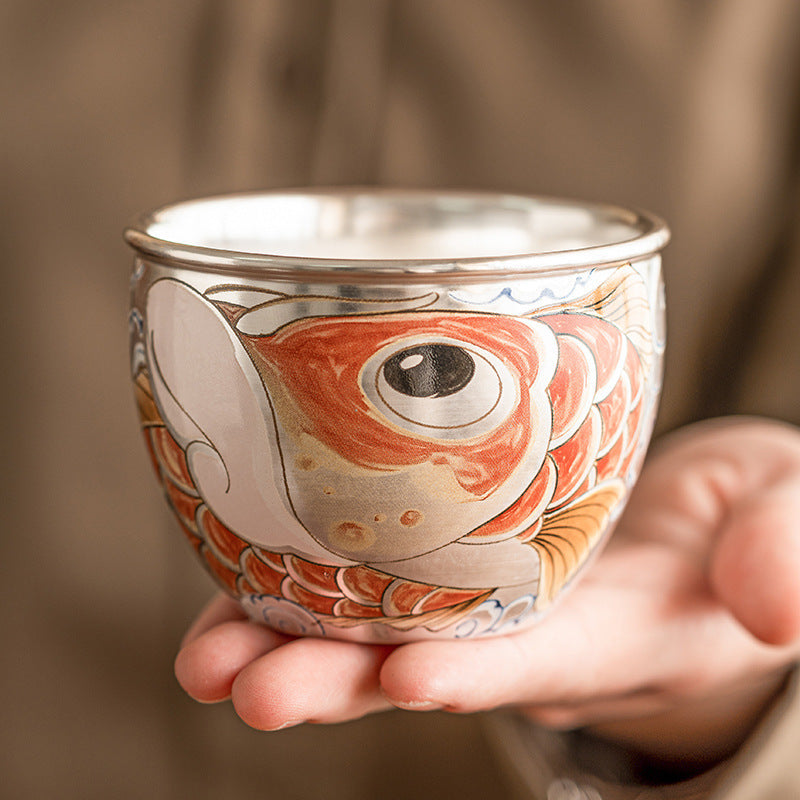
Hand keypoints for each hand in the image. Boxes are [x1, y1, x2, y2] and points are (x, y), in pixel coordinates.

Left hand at [175, 417, 799, 766]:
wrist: (716, 514)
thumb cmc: (758, 514)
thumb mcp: (789, 517)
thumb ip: (787, 550)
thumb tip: (770, 605)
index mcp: (631, 628)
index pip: (548, 657)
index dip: (481, 670)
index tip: (401, 679)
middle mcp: (546, 629)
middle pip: (439, 661)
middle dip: (344, 682)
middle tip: (245, 688)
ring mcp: (498, 599)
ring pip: (387, 630)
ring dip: (296, 643)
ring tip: (205, 657)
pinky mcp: (470, 559)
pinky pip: (381, 578)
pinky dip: (305, 583)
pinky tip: (235, 577)